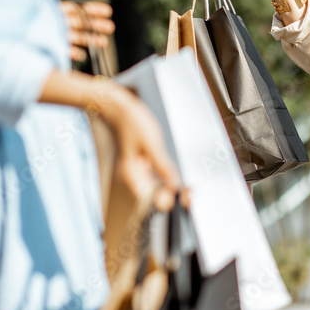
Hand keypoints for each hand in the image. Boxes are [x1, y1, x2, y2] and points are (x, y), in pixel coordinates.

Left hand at [42, 0, 115, 61]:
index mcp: (53, 8)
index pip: (77, 10)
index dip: (92, 10)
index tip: (108, 11)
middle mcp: (52, 22)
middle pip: (78, 25)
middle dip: (95, 26)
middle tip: (111, 28)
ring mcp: (46, 34)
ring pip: (71, 38)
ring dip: (88, 40)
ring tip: (103, 42)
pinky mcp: (40, 45)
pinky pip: (56, 50)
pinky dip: (69, 52)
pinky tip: (80, 54)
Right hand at [101, 84, 181, 211]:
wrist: (119, 108)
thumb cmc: (132, 122)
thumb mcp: (152, 144)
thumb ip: (163, 166)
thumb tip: (174, 185)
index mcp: (130, 174)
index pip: (149, 199)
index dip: (167, 201)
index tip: (183, 195)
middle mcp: (132, 177)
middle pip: (153, 197)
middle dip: (173, 197)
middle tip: (191, 193)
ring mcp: (136, 172)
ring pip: (155, 189)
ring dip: (172, 190)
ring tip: (188, 189)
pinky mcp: (141, 166)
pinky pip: (155, 179)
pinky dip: (167, 180)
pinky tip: (177, 180)